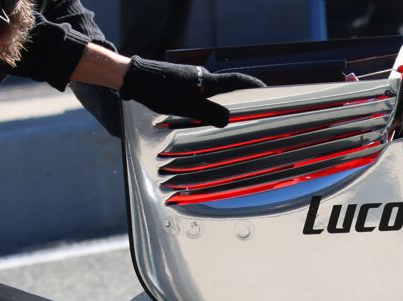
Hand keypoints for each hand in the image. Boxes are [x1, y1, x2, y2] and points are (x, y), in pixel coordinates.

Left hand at [120, 57, 264, 127]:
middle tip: (249, 111)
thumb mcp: (186, 108)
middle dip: (238, 99)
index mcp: (207, 82)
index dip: (253, 86)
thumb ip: (209, 114)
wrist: (135, 78)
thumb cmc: (160, 92)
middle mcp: (202, 77)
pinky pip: (201, 94)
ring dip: (219, 104)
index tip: (267, 90)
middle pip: (226, 88)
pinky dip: (206, 103)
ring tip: (223, 120)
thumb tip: (228, 121)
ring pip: (212, 92)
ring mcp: (191, 78)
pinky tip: (201, 115)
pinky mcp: (182, 82)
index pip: (237, 82)